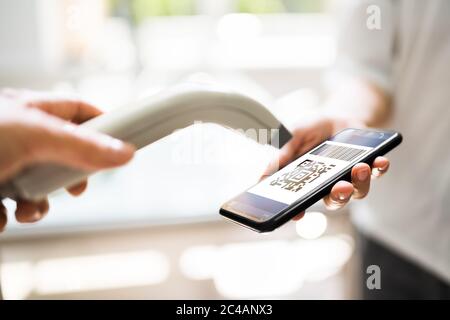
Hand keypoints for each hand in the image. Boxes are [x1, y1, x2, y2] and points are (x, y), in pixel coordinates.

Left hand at [0, 89, 134, 231]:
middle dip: (69, 177)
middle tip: (74, 189)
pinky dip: (6, 216)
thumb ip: (82, 146)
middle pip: (63, 154)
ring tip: (26, 211)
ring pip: (36, 185)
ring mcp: (4, 161)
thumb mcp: (35, 136)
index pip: (78, 111)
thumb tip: (127, 153)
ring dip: (37, 206)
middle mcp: (18, 135)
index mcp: (31, 111)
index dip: (102, 123)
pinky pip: (8, 205)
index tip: (123, 140)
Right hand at [263, 118, 389, 220]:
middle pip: (334, 201)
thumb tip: (262, 176)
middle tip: (339, 187)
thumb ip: (281, 155)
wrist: (337, 115)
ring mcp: (350, 177)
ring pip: (357, 191)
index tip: (297, 213)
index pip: (302, 202)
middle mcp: (329, 185)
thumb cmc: (311, 130)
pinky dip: (379, 168)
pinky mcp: (368, 166)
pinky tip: (379, 160)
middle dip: (338, 196)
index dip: (299, 211)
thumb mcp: (293, 137)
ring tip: (359, 167)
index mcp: (309, 181)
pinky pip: (376, 173)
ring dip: (359, 182)